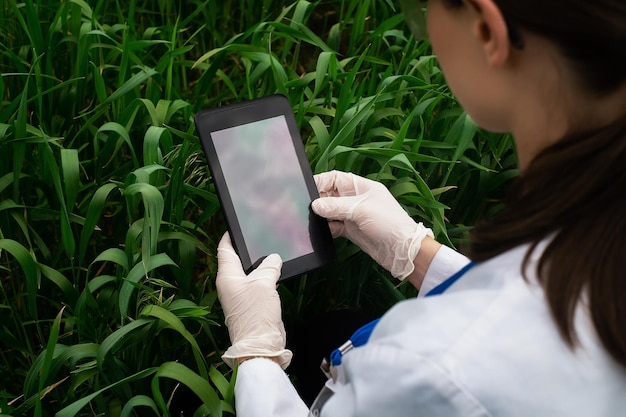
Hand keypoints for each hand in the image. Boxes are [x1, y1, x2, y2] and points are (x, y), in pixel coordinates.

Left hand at [216, 233, 291, 368]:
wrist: (261, 345)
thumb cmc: (256, 314)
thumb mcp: (264, 283)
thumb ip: (269, 266)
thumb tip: (273, 258)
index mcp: (226, 276)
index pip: (225, 249)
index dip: (230, 235)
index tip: (237, 224)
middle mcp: (231, 284)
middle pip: (237, 260)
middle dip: (248, 249)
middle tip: (260, 235)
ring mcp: (241, 295)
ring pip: (249, 272)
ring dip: (259, 264)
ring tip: (272, 251)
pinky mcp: (252, 304)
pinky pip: (258, 284)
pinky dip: (265, 277)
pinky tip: (277, 272)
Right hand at [312, 170, 432, 279]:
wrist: (402, 251)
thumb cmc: (390, 223)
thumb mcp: (361, 210)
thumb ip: (336, 206)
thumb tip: (316, 205)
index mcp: (361, 187)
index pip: (335, 178)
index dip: (321, 181)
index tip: (306, 188)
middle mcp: (355, 199)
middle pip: (330, 194)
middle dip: (317, 199)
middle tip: (305, 206)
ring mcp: (353, 215)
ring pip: (330, 211)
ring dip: (320, 215)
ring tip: (310, 219)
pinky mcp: (351, 230)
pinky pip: (333, 226)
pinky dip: (326, 228)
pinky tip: (321, 231)